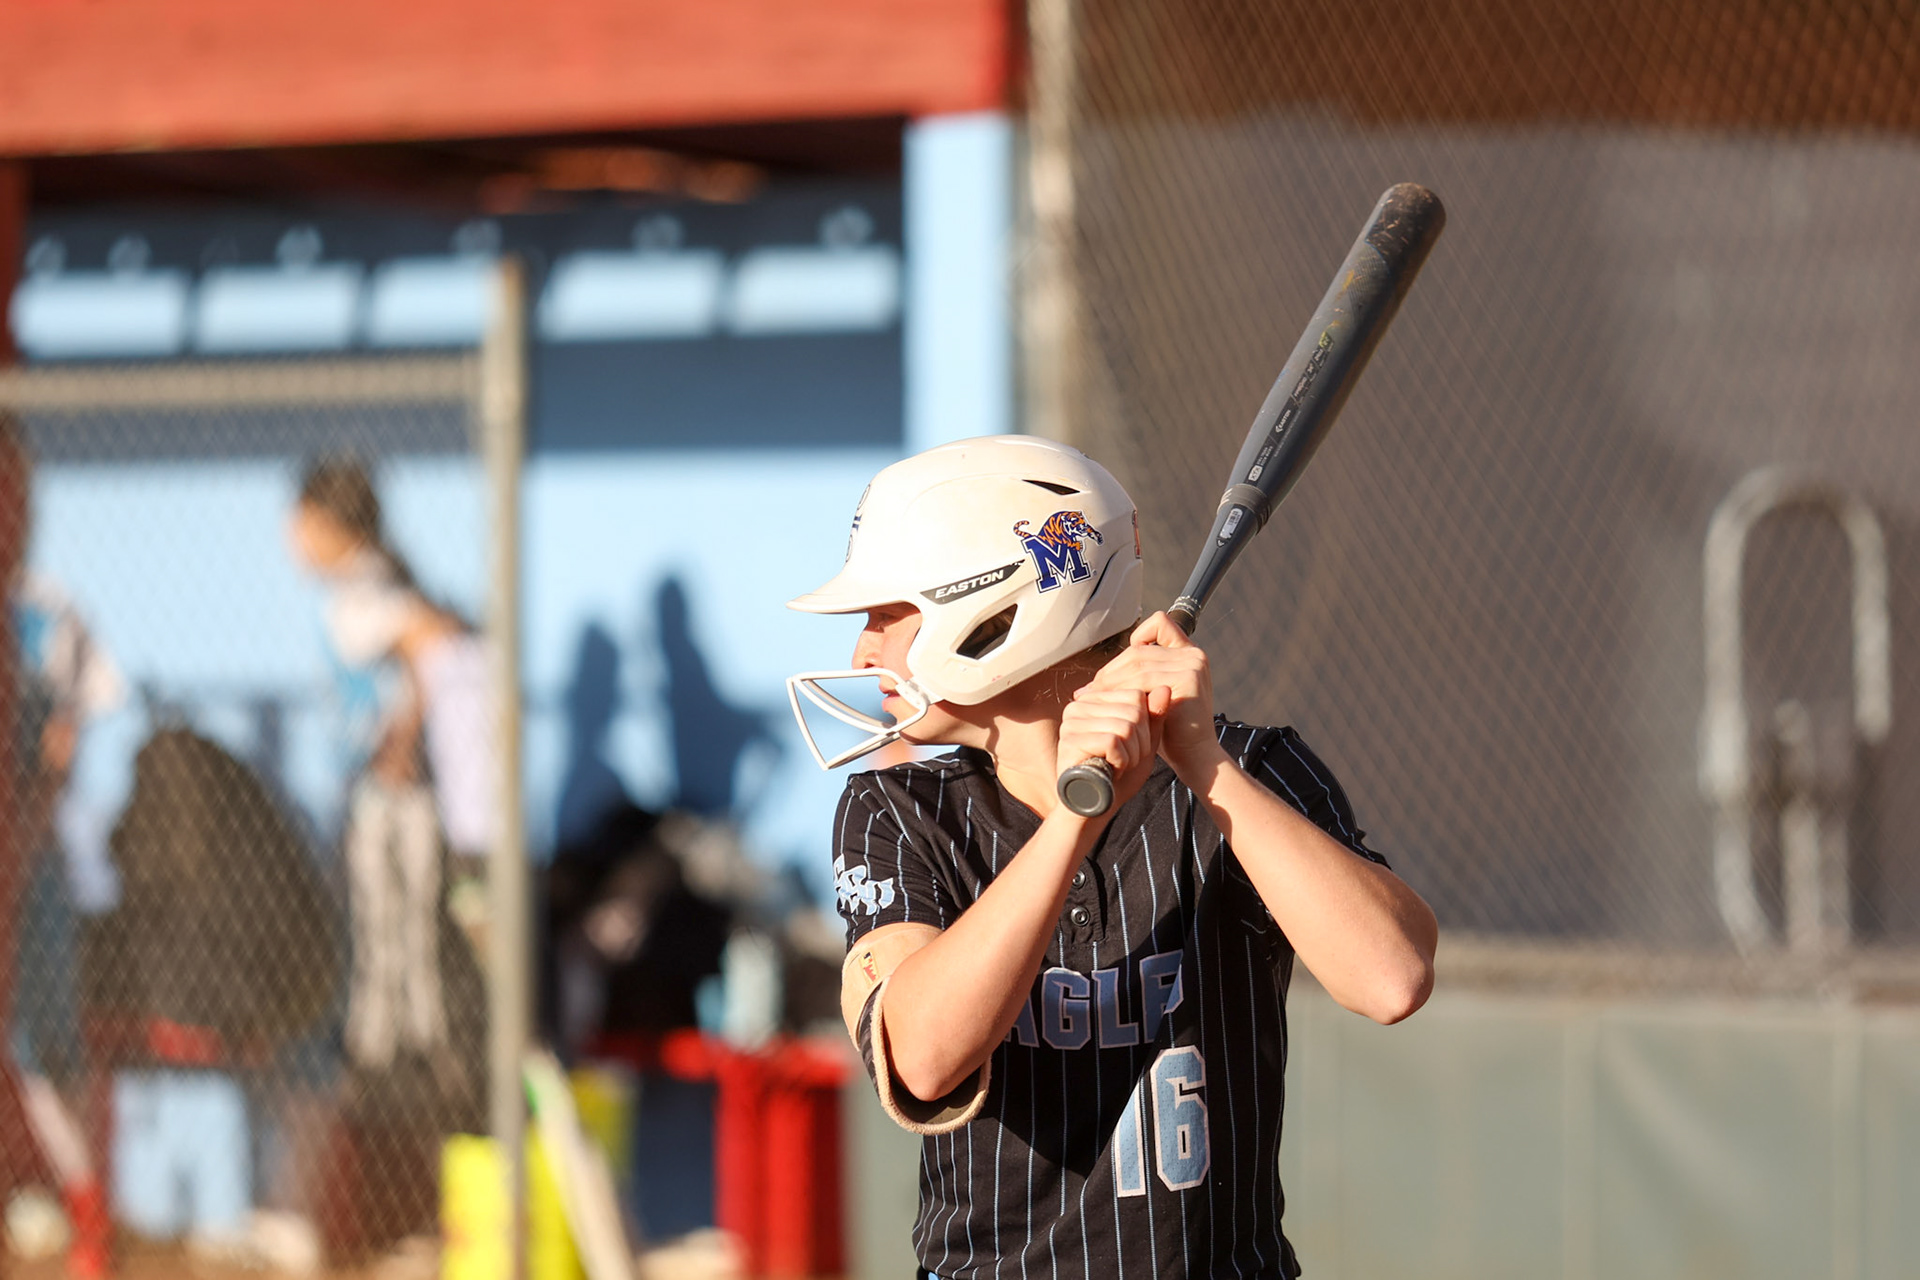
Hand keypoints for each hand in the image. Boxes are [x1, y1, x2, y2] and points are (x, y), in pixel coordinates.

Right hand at [1057, 685, 1163, 813]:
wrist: (1095, 808)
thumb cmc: (1119, 775)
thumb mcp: (1145, 743)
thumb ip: (1155, 716)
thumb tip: (1165, 687)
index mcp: (1094, 700)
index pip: (1136, 695)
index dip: (1146, 725)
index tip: (1133, 747)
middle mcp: (1078, 706)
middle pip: (1134, 711)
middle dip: (1141, 742)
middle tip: (1126, 761)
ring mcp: (1071, 723)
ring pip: (1126, 726)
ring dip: (1132, 754)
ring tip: (1119, 766)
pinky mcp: (1070, 741)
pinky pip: (1113, 741)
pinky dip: (1122, 761)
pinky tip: (1112, 771)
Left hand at [1081, 612, 1226, 784]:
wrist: (1193, 754)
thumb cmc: (1170, 730)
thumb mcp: (1153, 697)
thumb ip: (1139, 678)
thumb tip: (1094, 678)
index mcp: (1188, 652)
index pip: (1159, 624)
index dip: (1137, 637)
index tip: (1119, 667)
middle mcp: (1193, 654)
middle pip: (1138, 651)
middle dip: (1110, 671)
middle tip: (1090, 690)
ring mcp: (1192, 664)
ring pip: (1136, 664)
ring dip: (1111, 682)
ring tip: (1094, 698)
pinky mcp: (1188, 679)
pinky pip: (1142, 679)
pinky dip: (1122, 691)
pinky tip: (1112, 705)